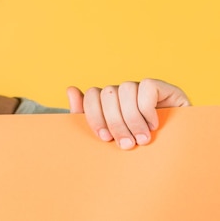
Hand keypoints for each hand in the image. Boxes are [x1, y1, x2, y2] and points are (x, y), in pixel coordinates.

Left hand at [66, 78, 189, 149]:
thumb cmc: (137, 149)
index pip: (92, 94)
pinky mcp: (164, 88)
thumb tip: (70, 89)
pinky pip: (147, 87)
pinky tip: (153, 124)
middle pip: (107, 93)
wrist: (175, 158)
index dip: (94, 115)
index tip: (104, 138)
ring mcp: (143, 88)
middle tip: (125, 144)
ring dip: (132, 118)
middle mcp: (124, 92)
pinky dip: (147, 108)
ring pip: (126, 89)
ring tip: (142, 139)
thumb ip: (88, 116)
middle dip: (114, 122)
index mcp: (109, 101)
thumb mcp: (110, 137)